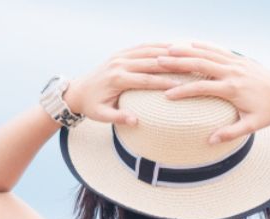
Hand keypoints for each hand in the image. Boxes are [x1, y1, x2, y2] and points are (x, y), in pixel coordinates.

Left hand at [64, 42, 184, 126]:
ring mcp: (120, 56)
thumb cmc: (92, 106)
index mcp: (117, 79)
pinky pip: (141, 47)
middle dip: (172, 65)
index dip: (165, 82)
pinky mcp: (120, 53)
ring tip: (187, 54)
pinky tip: (172, 47)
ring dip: (167, 51)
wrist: (77, 91)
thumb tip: (136, 121)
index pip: (146, 80)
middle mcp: (119, 64)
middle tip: (191, 67)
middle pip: (151, 62)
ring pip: (148, 50)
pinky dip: (157, 46)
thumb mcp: (101, 115)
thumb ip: (119, 117)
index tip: (182, 85)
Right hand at [156, 41, 269, 144]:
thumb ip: (231, 133)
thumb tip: (210, 141)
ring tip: (167, 50)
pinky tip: (190, 44)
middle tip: (158, 62)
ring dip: (186, 51)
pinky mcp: (240, 59)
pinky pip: (218, 50)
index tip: (166, 95)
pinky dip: (203, 46)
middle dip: (178, 63)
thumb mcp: (252, 125)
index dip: (183, 91)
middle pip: (200, 64)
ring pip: (207, 53)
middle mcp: (233, 72)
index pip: (202, 87)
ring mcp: (236, 63)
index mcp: (233, 89)